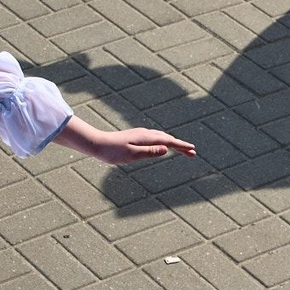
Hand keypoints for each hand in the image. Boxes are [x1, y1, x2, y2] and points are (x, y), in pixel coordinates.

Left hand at [72, 125, 198, 164]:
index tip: (193, 150)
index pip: (168, 141)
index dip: (181, 146)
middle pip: (167, 139)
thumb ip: (150, 152)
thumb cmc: (113, 151)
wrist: (96, 143)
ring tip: (182, 149)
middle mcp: (144, 134)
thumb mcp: (132, 155)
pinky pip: (154, 138)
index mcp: (146, 138)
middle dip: (180, 145)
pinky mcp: (135, 137)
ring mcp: (140, 134)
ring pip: (161, 137)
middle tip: (192, 152)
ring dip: (172, 143)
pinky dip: (163, 141)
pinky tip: (162, 145)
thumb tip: (166, 149)